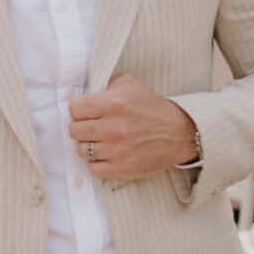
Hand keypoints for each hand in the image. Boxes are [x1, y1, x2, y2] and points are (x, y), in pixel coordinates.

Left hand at [66, 74, 196, 182]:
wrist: (179, 134)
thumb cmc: (152, 108)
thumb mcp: (130, 84)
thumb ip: (106, 85)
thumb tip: (85, 92)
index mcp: (113, 104)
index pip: (75, 109)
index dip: (78, 110)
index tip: (85, 112)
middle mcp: (113, 128)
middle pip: (75, 130)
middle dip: (81, 127)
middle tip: (92, 126)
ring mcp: (116, 150)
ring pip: (82, 150)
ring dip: (89, 145)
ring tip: (100, 141)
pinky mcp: (121, 168)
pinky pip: (93, 168)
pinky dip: (97, 162)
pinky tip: (107, 154)